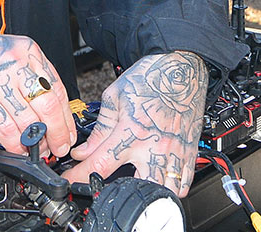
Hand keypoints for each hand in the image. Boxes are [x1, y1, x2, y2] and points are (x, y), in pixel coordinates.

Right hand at [0, 33, 77, 157]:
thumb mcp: (15, 54)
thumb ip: (35, 76)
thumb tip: (55, 112)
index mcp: (29, 52)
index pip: (57, 89)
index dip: (66, 118)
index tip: (68, 134)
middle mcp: (16, 65)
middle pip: (47, 106)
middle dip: (57, 133)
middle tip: (58, 147)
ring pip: (27, 120)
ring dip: (36, 142)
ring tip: (37, 151)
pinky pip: (4, 128)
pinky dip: (14, 144)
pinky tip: (17, 149)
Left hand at [62, 51, 206, 196]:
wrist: (181, 66)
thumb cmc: (150, 77)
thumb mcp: (115, 96)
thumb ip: (100, 128)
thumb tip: (83, 151)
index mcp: (131, 130)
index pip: (99, 164)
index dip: (79, 176)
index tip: (70, 181)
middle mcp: (154, 145)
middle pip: (136, 188)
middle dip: (119, 192)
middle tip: (108, 187)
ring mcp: (174, 152)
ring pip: (163, 192)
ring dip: (148, 193)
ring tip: (136, 185)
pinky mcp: (189, 153)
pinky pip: (184, 185)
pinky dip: (172, 189)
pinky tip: (160, 181)